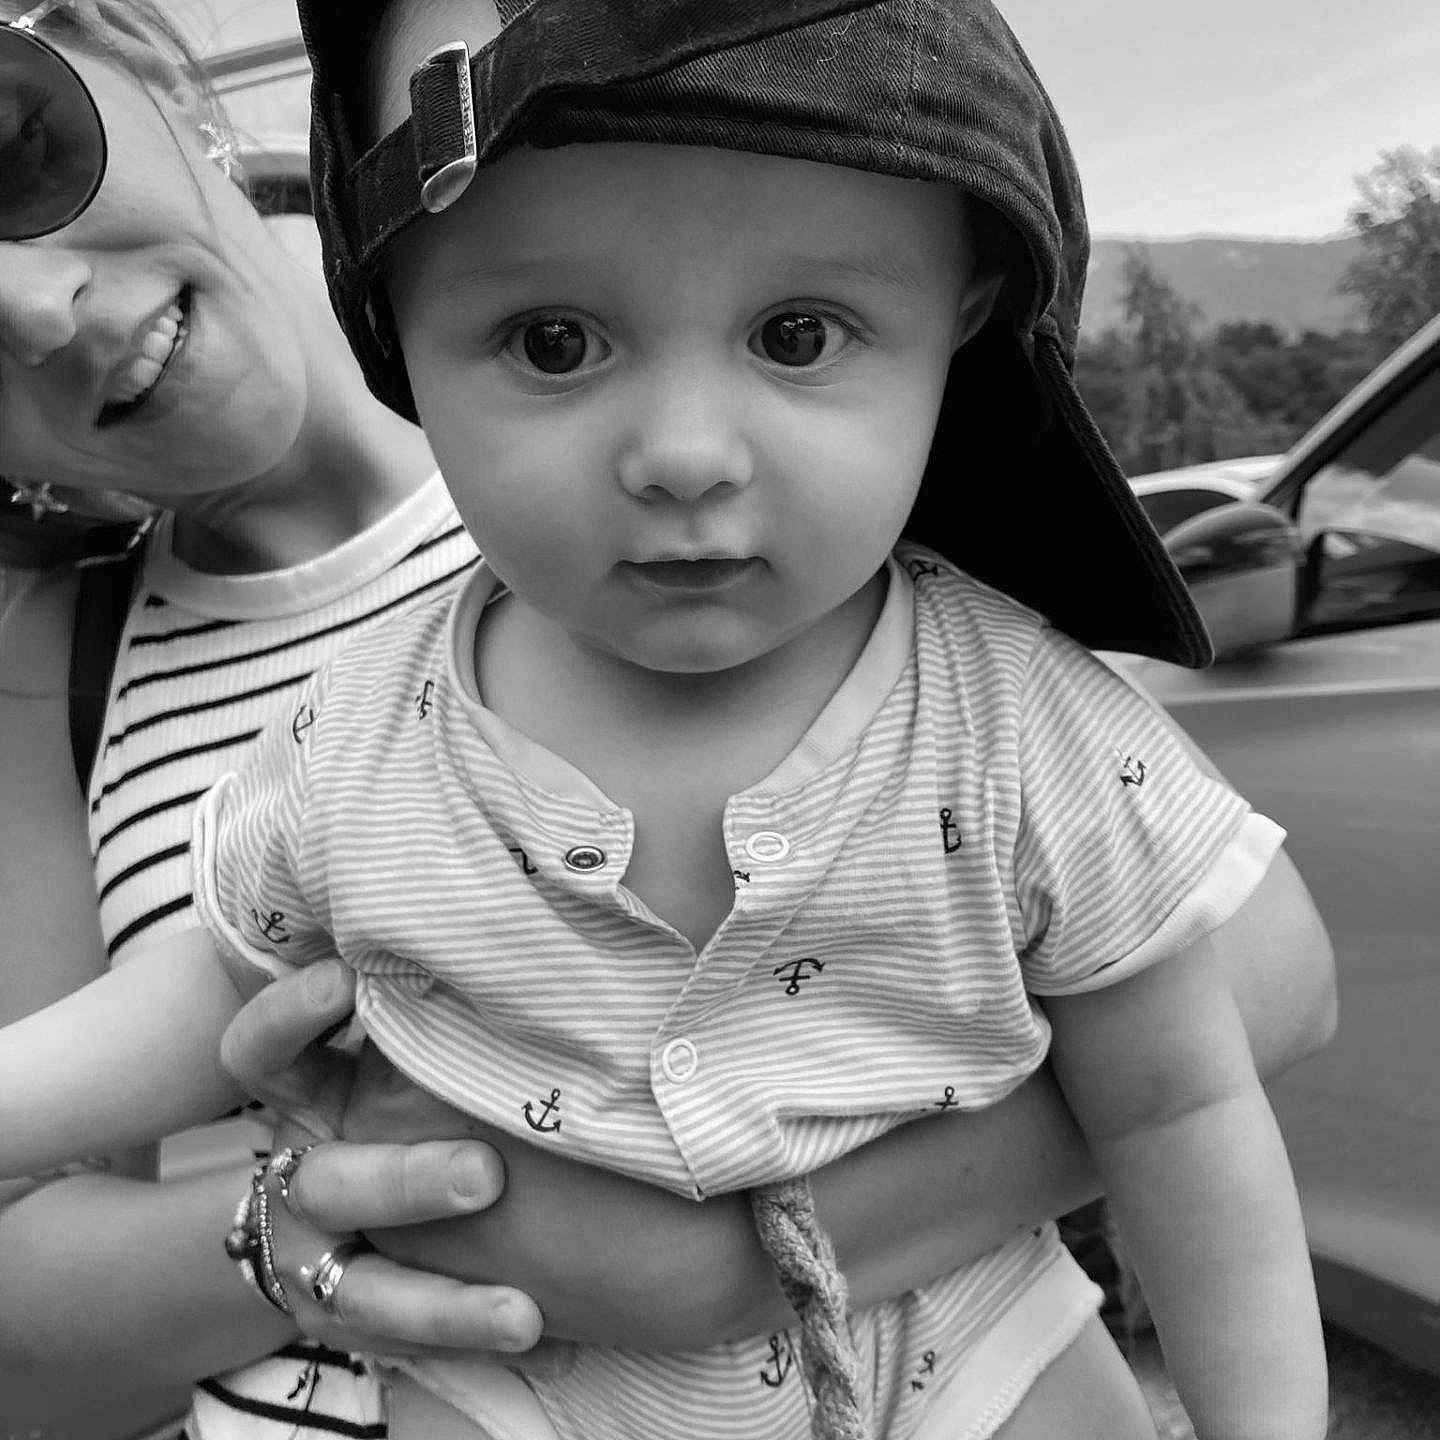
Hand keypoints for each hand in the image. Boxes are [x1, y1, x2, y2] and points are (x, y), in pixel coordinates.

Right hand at [221, 963, 547, 1358]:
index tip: (344, 979)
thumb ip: (412, 996)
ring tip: (522, 1312)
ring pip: (366, 1291)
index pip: (261, 1055)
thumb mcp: (379, 1042)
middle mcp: (302, 1180)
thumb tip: (493, 898)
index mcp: (302, 1101)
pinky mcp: (356, 1314)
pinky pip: (407, 1338)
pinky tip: (539, 1329)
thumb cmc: (384, 1087)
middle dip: (403, 1181)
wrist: (309, 1211)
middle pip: (329, 1184)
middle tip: (484, 1174)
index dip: (288, 1019)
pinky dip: (467, 1336)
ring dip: (443, 1302)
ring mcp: (321, 1259)